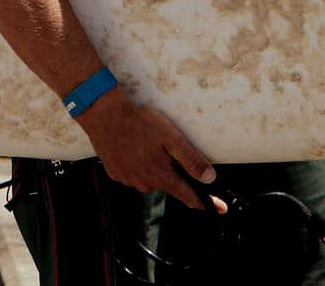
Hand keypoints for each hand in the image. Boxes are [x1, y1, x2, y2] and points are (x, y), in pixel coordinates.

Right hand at [75, 89, 226, 212]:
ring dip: (154, 166)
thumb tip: (209, 178)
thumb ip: (191, 160)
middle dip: (173, 171)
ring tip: (147, 143)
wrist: (105, 116)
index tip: (219, 209)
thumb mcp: (171, 139)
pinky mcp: (116, 174)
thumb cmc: (140, 124)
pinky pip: (134, 174)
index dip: (205, 203)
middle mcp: (145, 183)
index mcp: (161, 176)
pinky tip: (134, 147)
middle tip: (166, 147)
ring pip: (151, 178)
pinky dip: (138, 164)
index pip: (188, 195)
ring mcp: (129, 180)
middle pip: (169, 184)